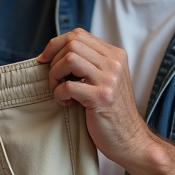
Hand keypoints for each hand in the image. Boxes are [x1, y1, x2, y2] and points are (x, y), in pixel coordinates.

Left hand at [38, 28, 153, 166]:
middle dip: (54, 61)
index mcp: (115, 55)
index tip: (45, 61)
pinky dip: (59, 94)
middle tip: (54, 82)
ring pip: (69, 59)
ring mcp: (110, 79)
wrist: (130, 140)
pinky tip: (66, 104)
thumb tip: (54, 52)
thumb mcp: (105, 80)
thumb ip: (90, 63)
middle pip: (72, 43)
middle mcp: (115, 63)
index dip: (55, 45)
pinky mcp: (102, 97)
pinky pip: (68, 86)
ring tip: (60, 91)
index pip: (78, 34)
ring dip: (55, 76)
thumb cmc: (111, 112)